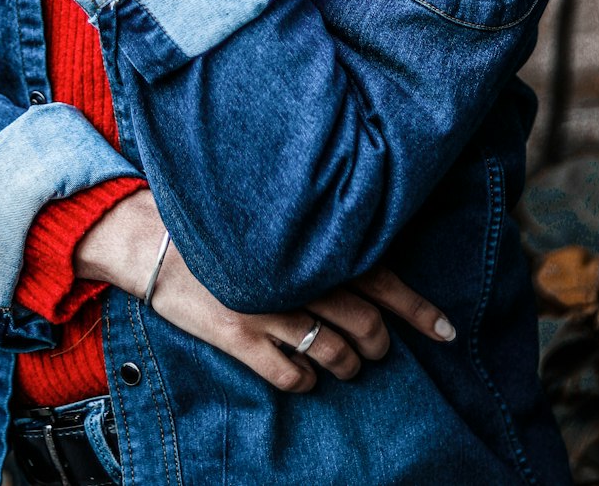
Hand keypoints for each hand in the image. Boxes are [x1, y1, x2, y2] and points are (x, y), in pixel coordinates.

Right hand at [147, 238, 455, 393]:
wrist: (151, 234)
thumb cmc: (220, 221)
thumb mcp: (273, 217)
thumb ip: (316, 235)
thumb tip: (366, 255)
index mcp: (310, 241)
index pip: (382, 276)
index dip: (418, 309)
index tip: (448, 333)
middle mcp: (295, 273)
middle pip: (364, 322)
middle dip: (380, 344)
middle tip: (378, 348)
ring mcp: (267, 306)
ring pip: (334, 352)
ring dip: (348, 366)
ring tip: (347, 365)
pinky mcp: (237, 333)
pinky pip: (291, 373)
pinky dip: (308, 380)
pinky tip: (307, 375)